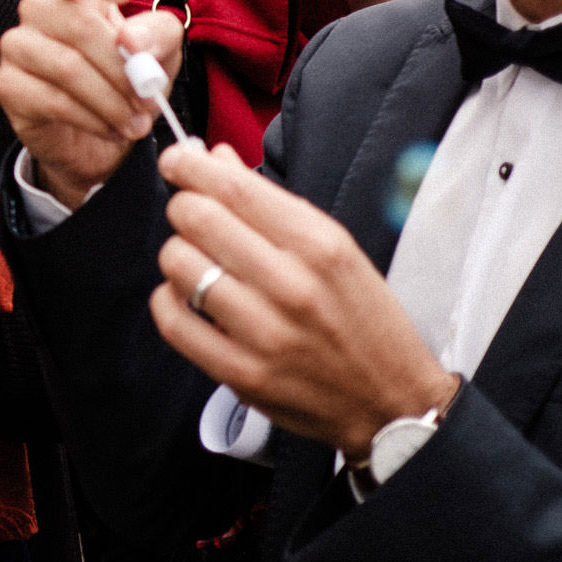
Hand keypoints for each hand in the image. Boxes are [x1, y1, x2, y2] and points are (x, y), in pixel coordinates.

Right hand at [0, 0, 185, 209]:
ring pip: (67, 66)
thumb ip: (159, 36)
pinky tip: (107, 128)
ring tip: (133, 122)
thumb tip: (133, 40)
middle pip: (79, 24)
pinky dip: (90, 119)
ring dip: (110, 101)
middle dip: (122, 69)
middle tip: (148, 100)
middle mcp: (40, 10)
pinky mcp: (7, 85)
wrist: (98, 139)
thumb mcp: (159, 55)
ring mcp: (17, 46)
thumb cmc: (124, 84)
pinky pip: (51, 99)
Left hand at [151, 140, 457, 463]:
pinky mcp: (241, 373)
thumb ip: (271, 203)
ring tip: (201, 263)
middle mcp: (292, 285)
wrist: (392, 403)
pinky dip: (169, 300)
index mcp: (320, 246)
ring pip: (177, 263)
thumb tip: (215, 158)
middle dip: (183, 207)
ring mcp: (264, 332)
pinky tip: (189, 298)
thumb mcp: (336, 249)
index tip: (176, 160)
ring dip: (178, 255)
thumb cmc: (364, 320)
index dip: (190, 165)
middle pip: (196, 218)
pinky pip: (172, 319)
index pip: (233, 188)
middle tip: (192, 216)